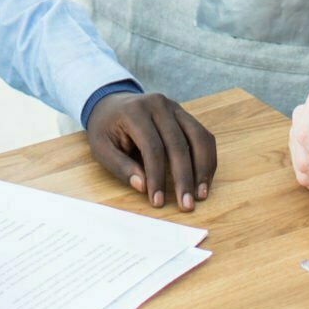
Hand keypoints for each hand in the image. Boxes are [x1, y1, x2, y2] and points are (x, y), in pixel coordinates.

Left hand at [87, 91, 218, 210]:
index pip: (152, 147)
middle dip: (184, 177)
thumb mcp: (101, 148)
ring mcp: (175, 107)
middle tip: (186, 205)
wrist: (112, 104)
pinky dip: (207, 158)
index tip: (158, 201)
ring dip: (203, 168)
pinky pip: (203, 136)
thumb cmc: (106, 129)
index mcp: (135, 111)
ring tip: (201, 194)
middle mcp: (158, 105)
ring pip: (198, 138)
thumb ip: (120, 166)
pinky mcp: (185, 114)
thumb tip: (143, 186)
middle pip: (179, 144)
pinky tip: (204, 179)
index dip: (157, 176)